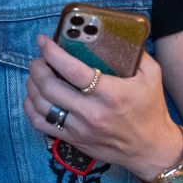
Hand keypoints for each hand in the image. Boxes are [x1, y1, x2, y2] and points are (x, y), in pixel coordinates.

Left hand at [22, 34, 182, 181]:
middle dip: (37, 67)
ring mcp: (80, 128)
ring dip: (32, 85)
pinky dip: (31, 108)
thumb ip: (136, 52)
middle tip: (39, 58)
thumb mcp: (152, 75)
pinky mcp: (73, 140)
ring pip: (41, 105)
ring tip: (36, 74)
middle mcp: (92, 112)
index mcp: (110, 93)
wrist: (151, 149)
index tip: (43, 41)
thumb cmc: (151, 109)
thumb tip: (116, 33)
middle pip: (50, 87)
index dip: (52, 53)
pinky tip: (34, 96)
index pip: (72, 70)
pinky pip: (41, 124)